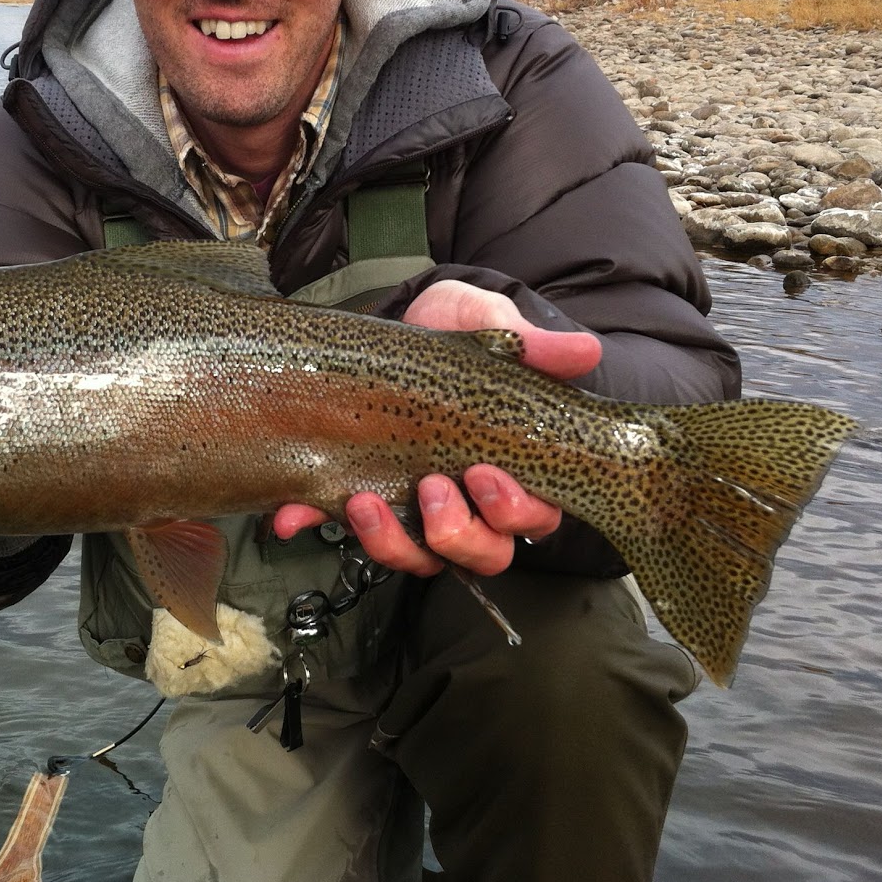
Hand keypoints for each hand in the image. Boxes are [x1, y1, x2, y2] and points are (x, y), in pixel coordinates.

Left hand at [273, 279, 601, 576]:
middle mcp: (470, 503)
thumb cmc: (454, 336)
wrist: (391, 326)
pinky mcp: (363, 500)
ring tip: (365, 502)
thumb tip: (586, 352)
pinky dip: (315, 524)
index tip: (483, 474)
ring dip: (393, 542)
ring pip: (421, 559)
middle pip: (483, 553)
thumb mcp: (486, 323)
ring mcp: (415, 510)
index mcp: (513, 470)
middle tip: (431, 489)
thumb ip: (531, 343)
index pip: (533, 518)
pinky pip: (341, 532)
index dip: (514, 510)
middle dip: (458, 532)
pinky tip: (295, 515)